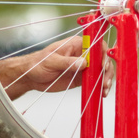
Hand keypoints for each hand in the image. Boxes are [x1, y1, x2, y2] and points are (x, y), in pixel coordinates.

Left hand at [0, 35, 114, 97]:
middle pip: (102, 59)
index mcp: (77, 44)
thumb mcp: (51, 61)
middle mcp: (83, 54)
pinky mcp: (82, 78)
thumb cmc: (38, 63)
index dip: (103, 54)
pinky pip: (95, 81)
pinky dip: (100, 86)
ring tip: (104, 89)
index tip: (103, 65)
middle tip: (105, 81)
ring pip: (101, 71)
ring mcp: (84, 66)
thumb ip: (67, 62)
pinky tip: (101, 93)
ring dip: (106, 79)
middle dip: (107, 70)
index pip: (96, 45)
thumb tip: (84, 63)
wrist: (31, 76)